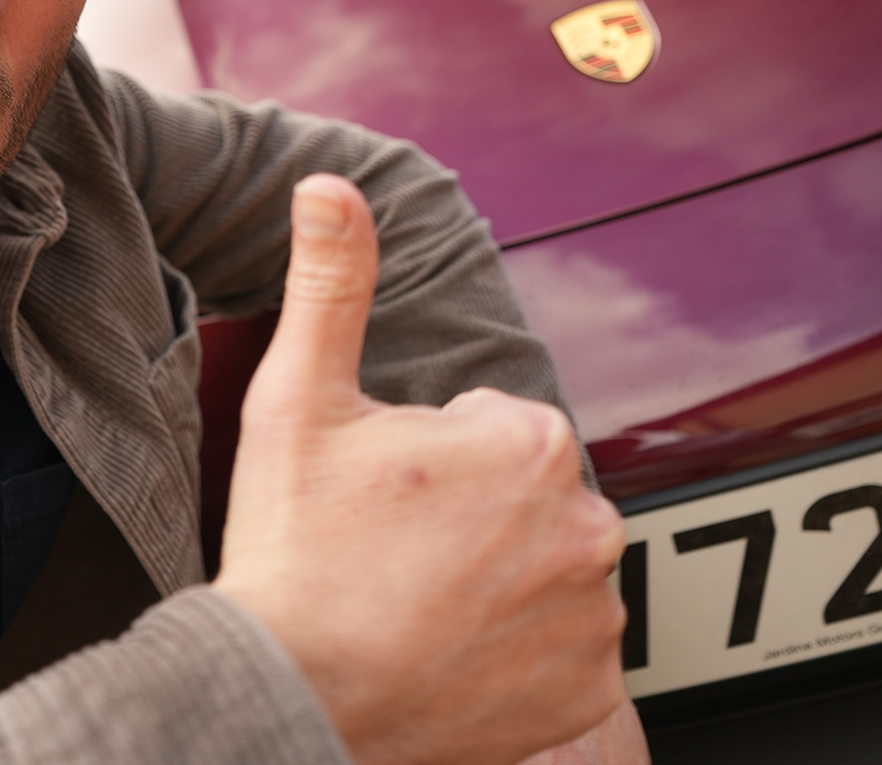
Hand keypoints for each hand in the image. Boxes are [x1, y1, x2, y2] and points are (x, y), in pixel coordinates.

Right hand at [214, 175, 628, 764]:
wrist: (288, 693)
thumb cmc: (293, 548)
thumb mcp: (300, 399)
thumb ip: (332, 282)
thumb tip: (330, 186)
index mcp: (532, 444)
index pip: (494, 430)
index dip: (432, 460)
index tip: (383, 499)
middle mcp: (588, 528)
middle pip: (528, 500)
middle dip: (473, 517)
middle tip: (393, 553)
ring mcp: (593, 619)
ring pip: (547, 573)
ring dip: (500, 583)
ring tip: (415, 604)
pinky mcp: (586, 694)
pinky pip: (564, 657)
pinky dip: (519, 656)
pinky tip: (450, 655)